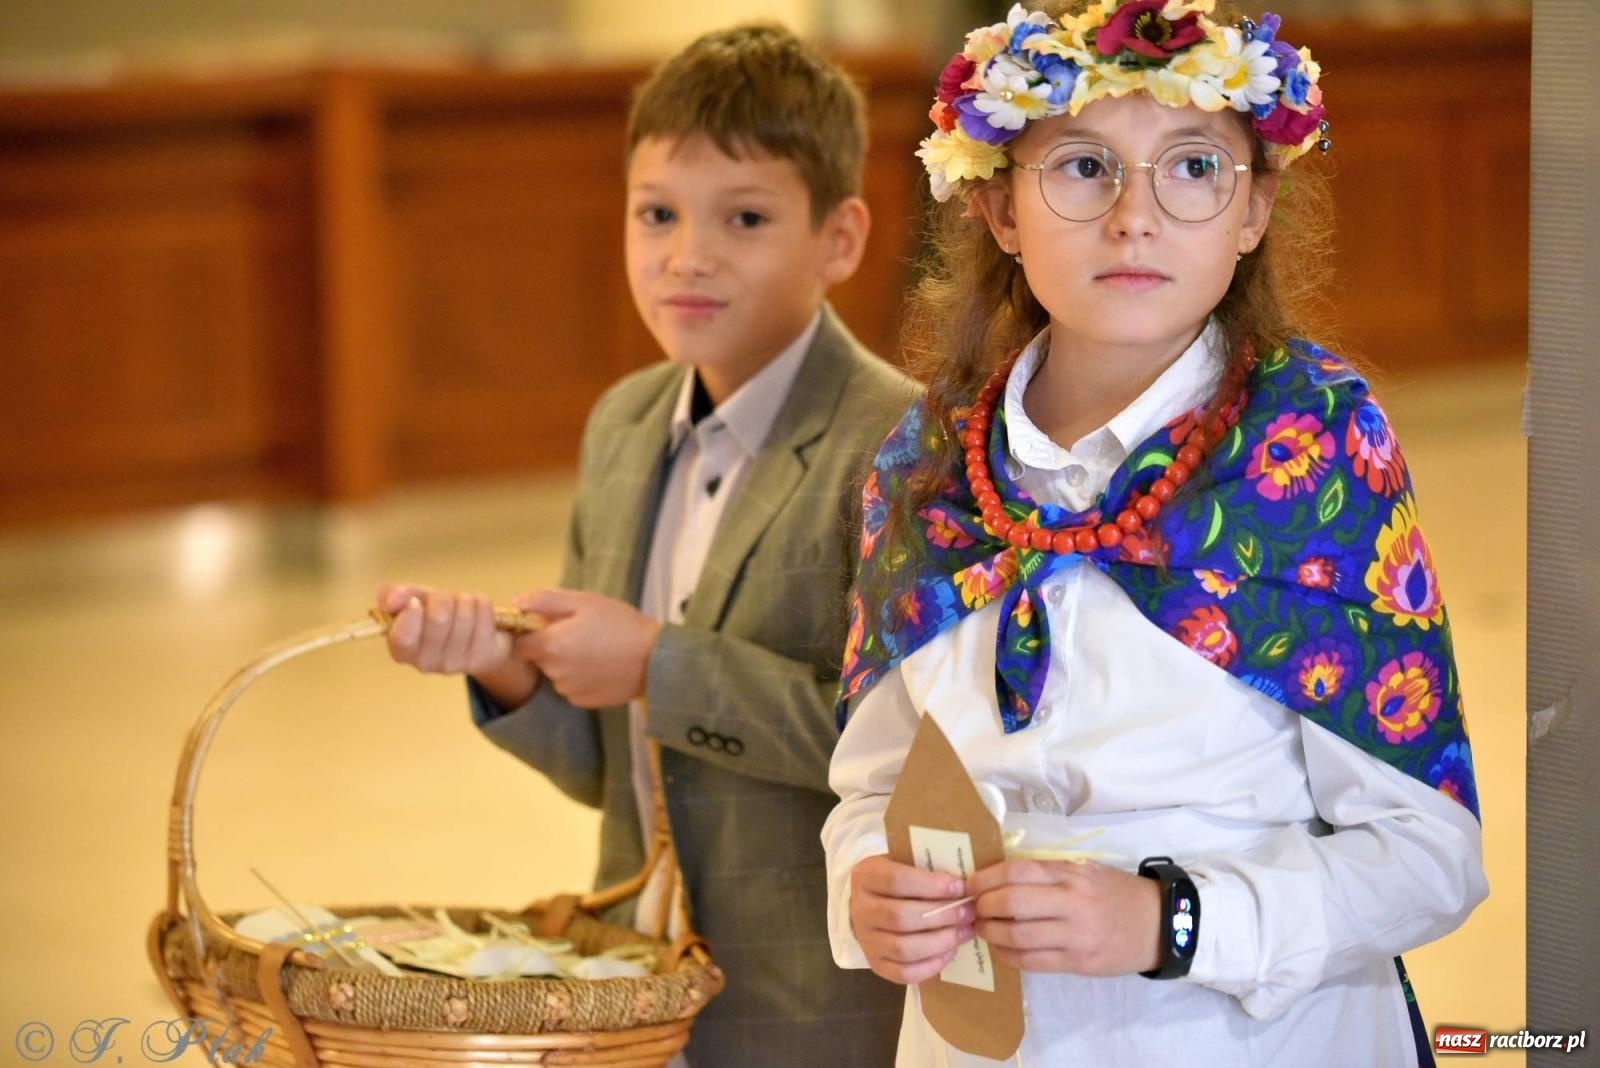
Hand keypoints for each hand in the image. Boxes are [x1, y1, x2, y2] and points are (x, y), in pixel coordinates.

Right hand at [375, 584, 539, 708]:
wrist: (471, 633)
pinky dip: (481, 602)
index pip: (403, 636)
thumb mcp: (410, 600)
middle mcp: (425, 663)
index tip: (417, 602)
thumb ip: (394, 595)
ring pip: (464, 614)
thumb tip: (392, 602)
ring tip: (460, 604)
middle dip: (442, 598)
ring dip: (463, 599)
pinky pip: (484, 615)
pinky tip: (476, 610)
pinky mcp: (480, 658)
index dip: (412, 612)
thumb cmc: (434, 615)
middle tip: (443, 600)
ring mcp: (454, 664)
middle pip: (438, 618)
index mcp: (400, 651)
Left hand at [519, 588, 661, 708]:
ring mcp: (568, 690)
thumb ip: (545, 600)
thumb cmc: (621, 624)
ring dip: (567, 663)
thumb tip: (516, 604)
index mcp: (551, 645)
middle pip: (540, 658)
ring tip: (597, 650)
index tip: (546, 626)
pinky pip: (572, 687)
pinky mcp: (583, 702)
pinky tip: (602, 667)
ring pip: (556, 673)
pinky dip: (581, 678)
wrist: (656, 659)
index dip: (528, 633)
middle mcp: (554, 672)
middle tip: (582, 634)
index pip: (518, 643)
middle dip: (553, 646)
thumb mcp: (584, 601)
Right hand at [848, 855, 972, 984]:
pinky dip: (931, 965)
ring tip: (965, 932)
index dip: (930, 885)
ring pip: (903, 948)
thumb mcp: (905, 861)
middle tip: (969, 912)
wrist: (872, 903)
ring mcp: (866, 940)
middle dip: (941, 916)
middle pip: (900, 917)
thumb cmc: (898, 879)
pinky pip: (904, 973)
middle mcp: (860, 910)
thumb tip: (962, 884)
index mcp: (865, 876)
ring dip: (940, 941)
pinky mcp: (875, 964)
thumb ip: (926, 867)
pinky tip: (950, 951)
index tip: (959, 886)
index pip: (895, 880)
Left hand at [967, 859, 1160, 975]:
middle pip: (1012, 903)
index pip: (1017, 871)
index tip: (969, 884)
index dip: (986, 878)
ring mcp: (1075, 936)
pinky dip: (1008, 956)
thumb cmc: (1114, 893)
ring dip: (991, 933)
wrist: (1157, 925)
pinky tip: (1001, 948)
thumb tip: (997, 876)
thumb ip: (1047, 873)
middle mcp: (1073, 903)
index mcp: (1071, 874)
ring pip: (1018, 936)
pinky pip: (1032, 962)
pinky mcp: (1077, 963)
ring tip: (983, 928)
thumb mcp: (1084, 870)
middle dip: (983, 906)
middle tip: (973, 908)